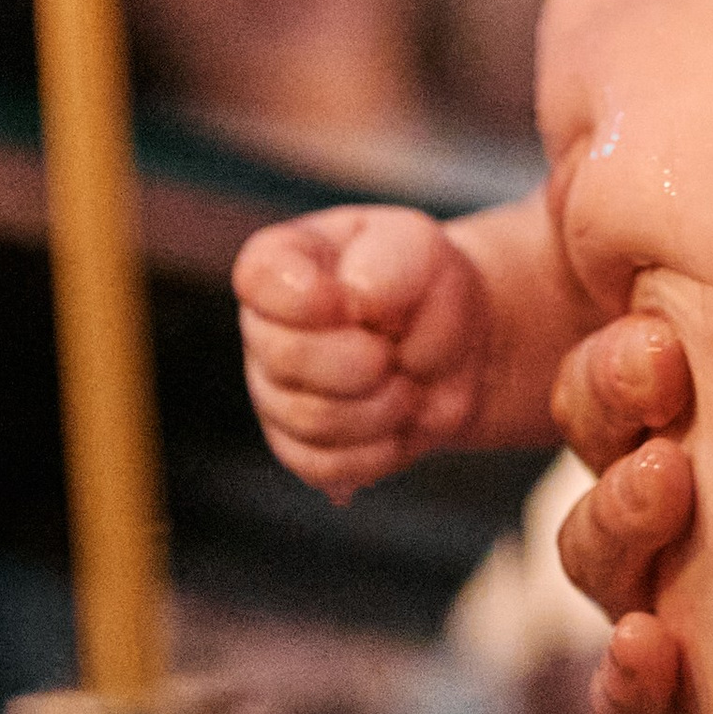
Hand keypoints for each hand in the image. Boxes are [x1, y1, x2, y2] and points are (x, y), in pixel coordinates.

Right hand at [234, 204, 490, 503]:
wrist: (452, 346)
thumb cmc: (423, 285)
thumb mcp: (420, 248)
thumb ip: (390, 262)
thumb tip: (359, 298)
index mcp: (282, 264)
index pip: (260, 276)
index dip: (305, 298)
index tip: (352, 304)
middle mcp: (264, 330)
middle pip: (285, 356)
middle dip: (361, 360)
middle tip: (396, 353)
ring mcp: (275, 393)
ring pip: (309, 419)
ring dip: (380, 407)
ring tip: (408, 385)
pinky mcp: (298, 448)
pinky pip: (326, 465)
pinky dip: (379, 450)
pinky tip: (398, 423)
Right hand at [548, 312, 699, 713]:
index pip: (635, 379)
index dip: (621, 361)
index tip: (661, 334)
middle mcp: (711, 516)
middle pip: (603, 449)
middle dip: (605, 401)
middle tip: (655, 367)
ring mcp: (702, 616)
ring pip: (601, 561)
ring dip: (616, 519)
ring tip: (667, 481)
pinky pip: (631, 703)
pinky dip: (630, 679)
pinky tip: (652, 648)